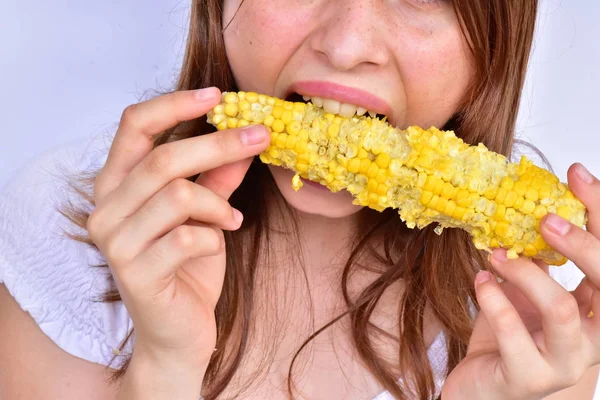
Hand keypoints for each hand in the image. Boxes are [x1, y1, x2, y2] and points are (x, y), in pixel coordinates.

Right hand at [87, 88, 269, 371]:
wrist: (178, 333)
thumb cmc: (187, 267)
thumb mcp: (206, 212)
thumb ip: (218, 175)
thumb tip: (246, 136)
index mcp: (116, 185)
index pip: (134, 126)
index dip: (175, 105)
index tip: (218, 96)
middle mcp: (105, 209)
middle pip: (163, 158)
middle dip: (220, 144)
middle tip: (262, 138)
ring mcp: (115, 243)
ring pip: (177, 195)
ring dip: (218, 204)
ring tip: (232, 218)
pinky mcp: (135, 273)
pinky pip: (187, 237)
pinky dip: (215, 236)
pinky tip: (221, 242)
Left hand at [442, 163, 599, 399]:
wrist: (480, 384)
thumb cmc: (508, 334)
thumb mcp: (528, 289)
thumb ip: (538, 257)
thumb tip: (526, 204)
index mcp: (598, 311)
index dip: (599, 212)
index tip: (576, 174)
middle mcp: (594, 339)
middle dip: (581, 243)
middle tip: (543, 218)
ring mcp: (565, 363)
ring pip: (562, 310)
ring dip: (525, 272)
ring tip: (495, 255)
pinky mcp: (530, 379)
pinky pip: (515, 333)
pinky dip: (495, 299)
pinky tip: (481, 280)